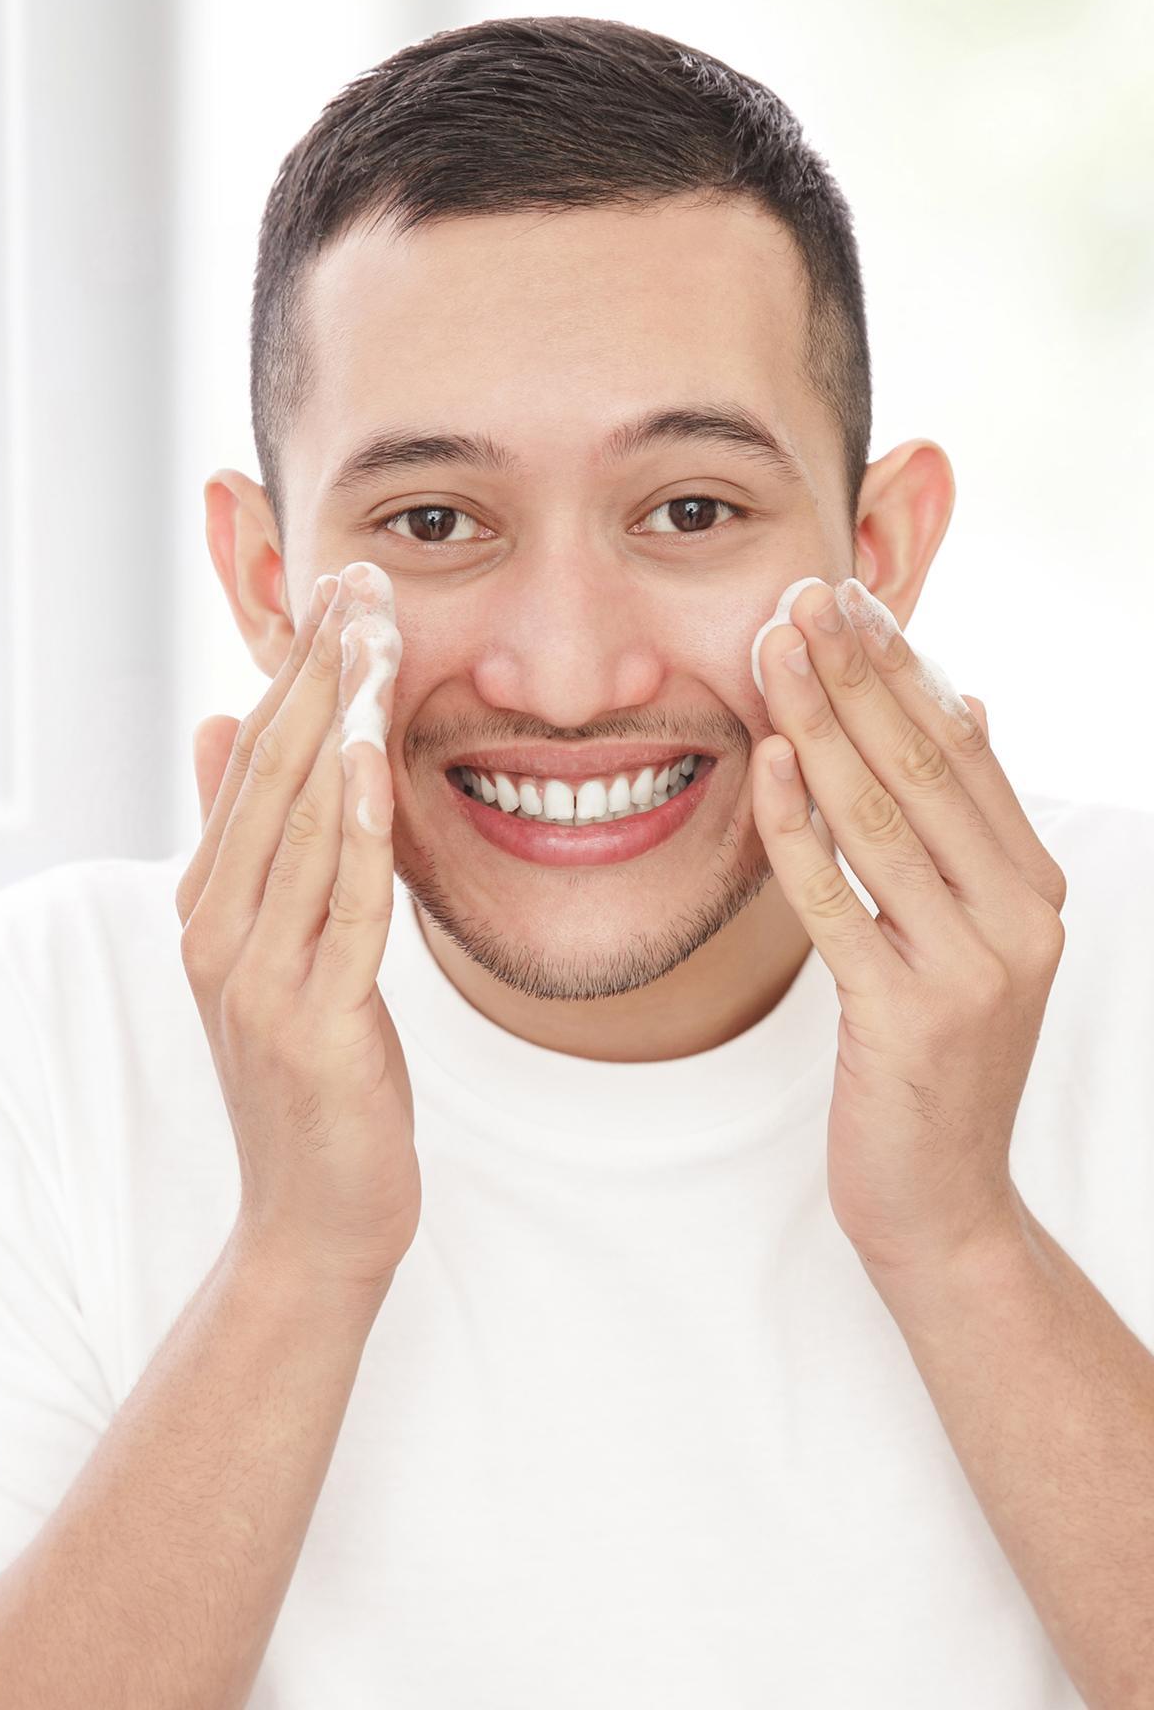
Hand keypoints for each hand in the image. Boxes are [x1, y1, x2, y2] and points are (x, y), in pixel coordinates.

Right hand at [175, 561, 419, 1299]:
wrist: (314, 1218)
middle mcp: (217, 931)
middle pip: (268, 775)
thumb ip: (243, 844)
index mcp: (208, 905)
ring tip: (371, 633)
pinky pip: (344, 905)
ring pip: (300, 825)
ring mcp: (256, 978)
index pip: (249, 762)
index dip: (291, 671)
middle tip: (359, 578)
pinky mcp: (311, 1021)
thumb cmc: (310, 1078)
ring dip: (337, 723)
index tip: (336, 588)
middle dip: (315, 672)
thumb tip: (216, 728)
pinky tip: (375, 758)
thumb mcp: (269, 948)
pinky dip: (359, 829)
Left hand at [749, 577, 1066, 1277]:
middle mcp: (1018, 920)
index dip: (905, 668)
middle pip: (924, 767)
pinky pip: (835, 900)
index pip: (964, 752)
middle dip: (859, 674)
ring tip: (775, 652)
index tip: (852, 599)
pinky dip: (796, 825)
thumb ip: (969, 829)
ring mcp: (968, 970)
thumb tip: (973, 704)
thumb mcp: (970, 937)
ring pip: (879, 818)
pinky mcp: (904, 1015)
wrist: (943, 1201)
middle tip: (805, 597)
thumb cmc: (934, 1061)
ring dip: (820, 724)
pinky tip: (765, 763)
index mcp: (1035, 889)